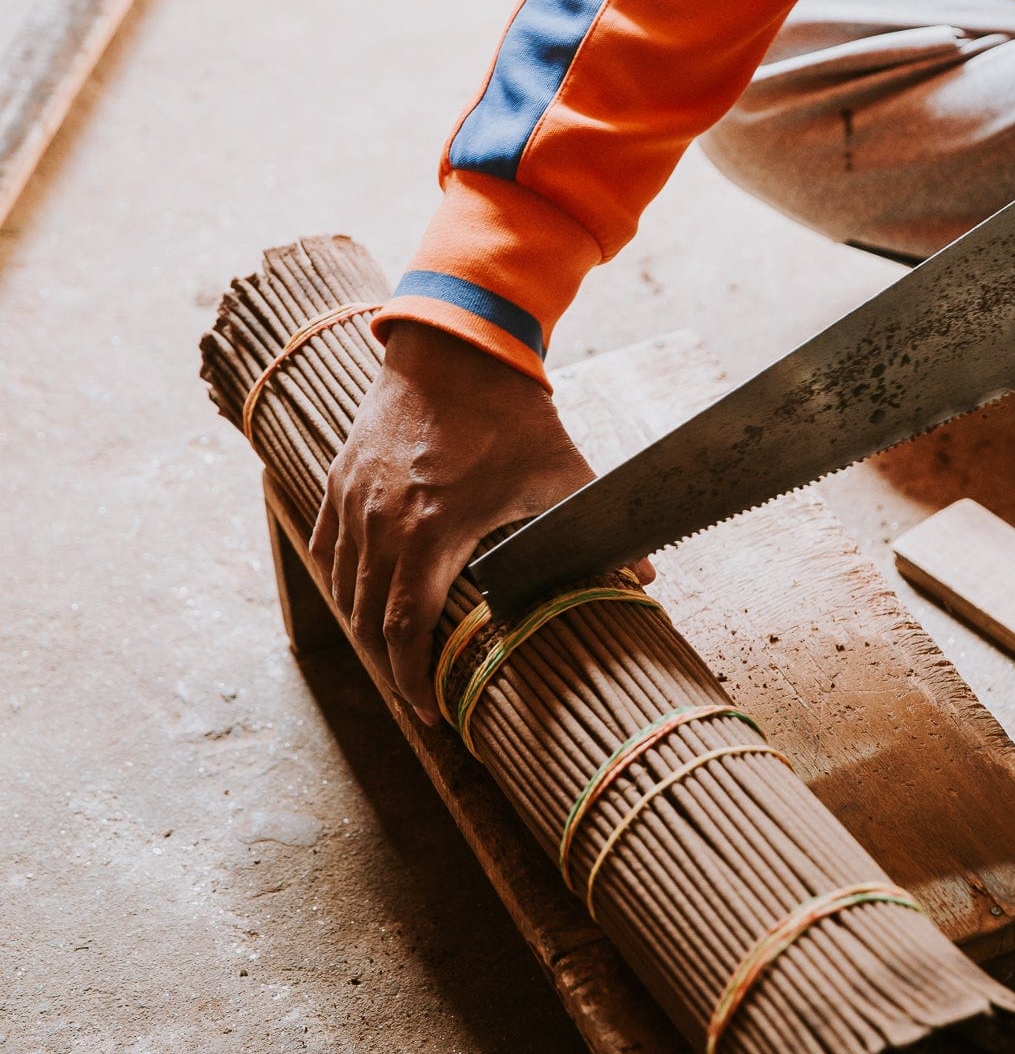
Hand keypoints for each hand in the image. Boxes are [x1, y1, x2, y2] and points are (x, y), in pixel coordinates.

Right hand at [310, 322, 648, 726]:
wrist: (455, 341)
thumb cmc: (508, 410)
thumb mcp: (561, 471)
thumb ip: (599, 530)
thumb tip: (648, 573)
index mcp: (429, 532)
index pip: (404, 632)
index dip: (413, 682)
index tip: (433, 711)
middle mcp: (379, 522)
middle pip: (366, 620)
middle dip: (390, 665)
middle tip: (419, 693)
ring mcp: (353, 499)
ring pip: (343, 586)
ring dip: (363, 626)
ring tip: (394, 652)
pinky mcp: (340, 476)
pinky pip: (327, 544)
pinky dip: (341, 578)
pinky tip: (360, 595)